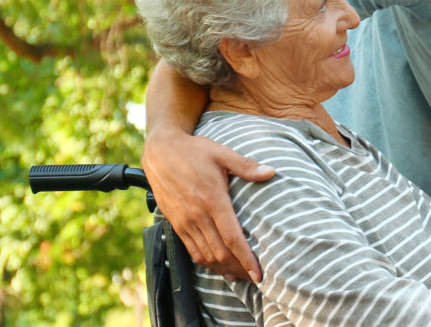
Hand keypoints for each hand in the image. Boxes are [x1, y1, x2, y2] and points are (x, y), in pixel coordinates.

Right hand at [141, 128, 275, 280]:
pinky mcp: (176, 223)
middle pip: (221, 252)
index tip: (258, 273)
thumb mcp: (222, 153)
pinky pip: (192, 250)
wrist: (160, 152)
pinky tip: (219, 267)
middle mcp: (197, 215)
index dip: (246, 258)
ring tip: (241, 276)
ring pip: (206, 255)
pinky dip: (206, 262)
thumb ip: (246, 166)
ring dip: (224, 269)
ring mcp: (185, 222)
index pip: (232, 237)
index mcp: (212, 200)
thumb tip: (271, 172)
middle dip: (239, 269)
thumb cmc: (193, 151)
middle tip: (256, 279)